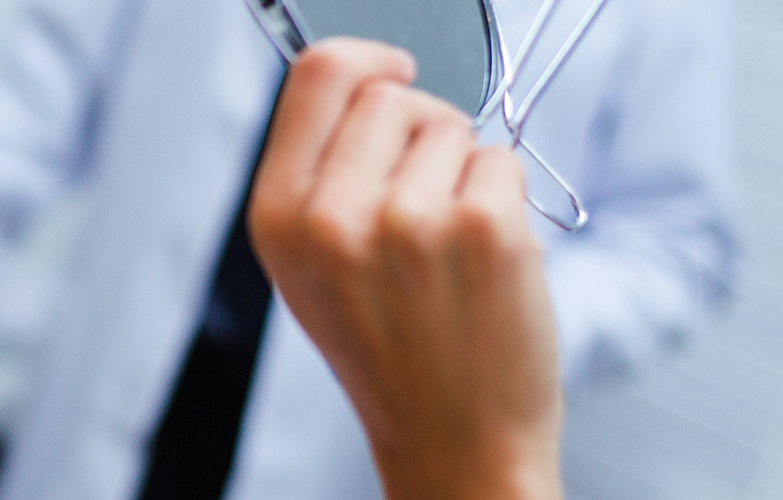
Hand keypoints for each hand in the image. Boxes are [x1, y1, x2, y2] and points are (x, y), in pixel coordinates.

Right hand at [246, 39, 563, 499]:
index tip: (396, 70)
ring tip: (448, 249)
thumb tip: (364, 83)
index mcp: (278, 219)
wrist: (452, 439)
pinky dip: (504, 200)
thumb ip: (317, 174)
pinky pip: (500, 161)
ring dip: (462, 173)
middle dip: (420, 131)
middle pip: (392, 93)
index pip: (319, 74)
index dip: (367, 59)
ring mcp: (409, 222)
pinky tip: (484, 261)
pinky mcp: (484, 230)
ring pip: (453, 127)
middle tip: (423, 203)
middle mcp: (333, 218)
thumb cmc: (389, 353)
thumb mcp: (310, 267)